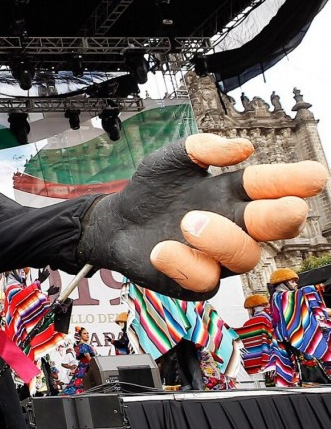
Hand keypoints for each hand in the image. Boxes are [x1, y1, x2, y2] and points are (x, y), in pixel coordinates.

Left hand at [78, 134, 327, 299]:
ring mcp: (219, 256)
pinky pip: (205, 280)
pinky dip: (184, 263)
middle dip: (284, 217)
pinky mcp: (196, 282)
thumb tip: (244, 148)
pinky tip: (162, 249)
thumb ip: (202, 147)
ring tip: (188, 220)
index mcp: (235, 193)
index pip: (271, 186)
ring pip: (244, 256)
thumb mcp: (171, 159)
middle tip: (289, 209)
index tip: (312, 176)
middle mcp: (235, 225)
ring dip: (221, 238)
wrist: (117, 221)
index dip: (292, 181)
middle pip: (274, 225)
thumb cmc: (152, 190)